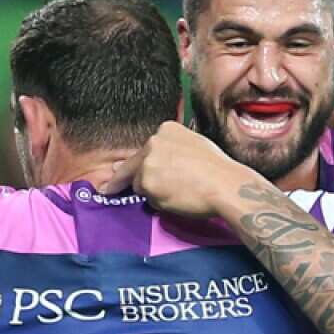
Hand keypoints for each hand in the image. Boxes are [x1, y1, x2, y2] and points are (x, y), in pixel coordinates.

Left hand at [101, 121, 249, 220]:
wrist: (226, 185)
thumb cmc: (219, 171)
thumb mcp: (196, 146)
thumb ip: (174, 151)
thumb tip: (159, 165)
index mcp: (166, 130)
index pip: (145, 150)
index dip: (137, 164)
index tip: (121, 171)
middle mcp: (153, 143)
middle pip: (136, 166)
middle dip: (130, 179)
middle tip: (107, 190)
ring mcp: (148, 163)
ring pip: (141, 185)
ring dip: (154, 193)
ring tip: (180, 195)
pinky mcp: (147, 184)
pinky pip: (148, 200)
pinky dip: (159, 204)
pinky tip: (178, 201)